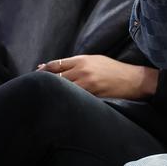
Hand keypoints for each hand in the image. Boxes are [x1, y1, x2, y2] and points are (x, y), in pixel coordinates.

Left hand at [37, 55, 158, 99]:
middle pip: (54, 78)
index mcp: (82, 60)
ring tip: (43, 100)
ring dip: (52, 94)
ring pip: (61, 89)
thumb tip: (54, 67)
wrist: (133, 80)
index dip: (42, 71)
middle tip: (33, 91)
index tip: (35, 77)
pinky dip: (65, 101)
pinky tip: (59, 105)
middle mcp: (82, 70)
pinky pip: (73, 98)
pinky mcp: (92, 95)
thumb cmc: (113, 70)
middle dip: (43, 84)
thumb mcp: (95, 61)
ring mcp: (87, 83)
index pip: (55, 65)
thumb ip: (76, 64)